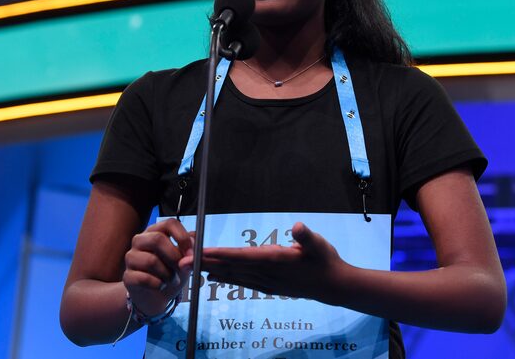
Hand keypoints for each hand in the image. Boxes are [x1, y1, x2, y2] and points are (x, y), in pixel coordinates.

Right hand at [123, 218, 192, 316]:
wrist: (157, 296)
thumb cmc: (171, 272)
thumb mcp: (184, 259)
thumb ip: (191, 250)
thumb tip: (193, 245)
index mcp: (156, 231)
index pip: (169, 223)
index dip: (182, 237)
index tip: (191, 253)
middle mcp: (140, 241)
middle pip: (157, 240)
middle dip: (174, 257)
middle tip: (182, 268)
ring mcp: (131, 258)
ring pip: (151, 261)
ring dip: (168, 274)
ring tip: (173, 280)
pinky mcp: (127, 276)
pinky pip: (144, 278)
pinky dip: (158, 284)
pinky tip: (162, 286)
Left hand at [202, 222, 347, 303]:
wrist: (333, 286)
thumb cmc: (325, 260)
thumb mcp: (318, 243)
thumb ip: (306, 236)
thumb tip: (297, 227)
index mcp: (274, 259)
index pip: (240, 256)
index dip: (219, 254)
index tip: (200, 252)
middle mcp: (265, 272)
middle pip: (230, 267)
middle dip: (205, 263)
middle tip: (181, 261)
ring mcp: (266, 281)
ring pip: (232, 275)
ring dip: (211, 270)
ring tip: (190, 267)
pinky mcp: (269, 286)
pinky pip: (241, 281)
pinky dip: (225, 278)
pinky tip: (214, 277)